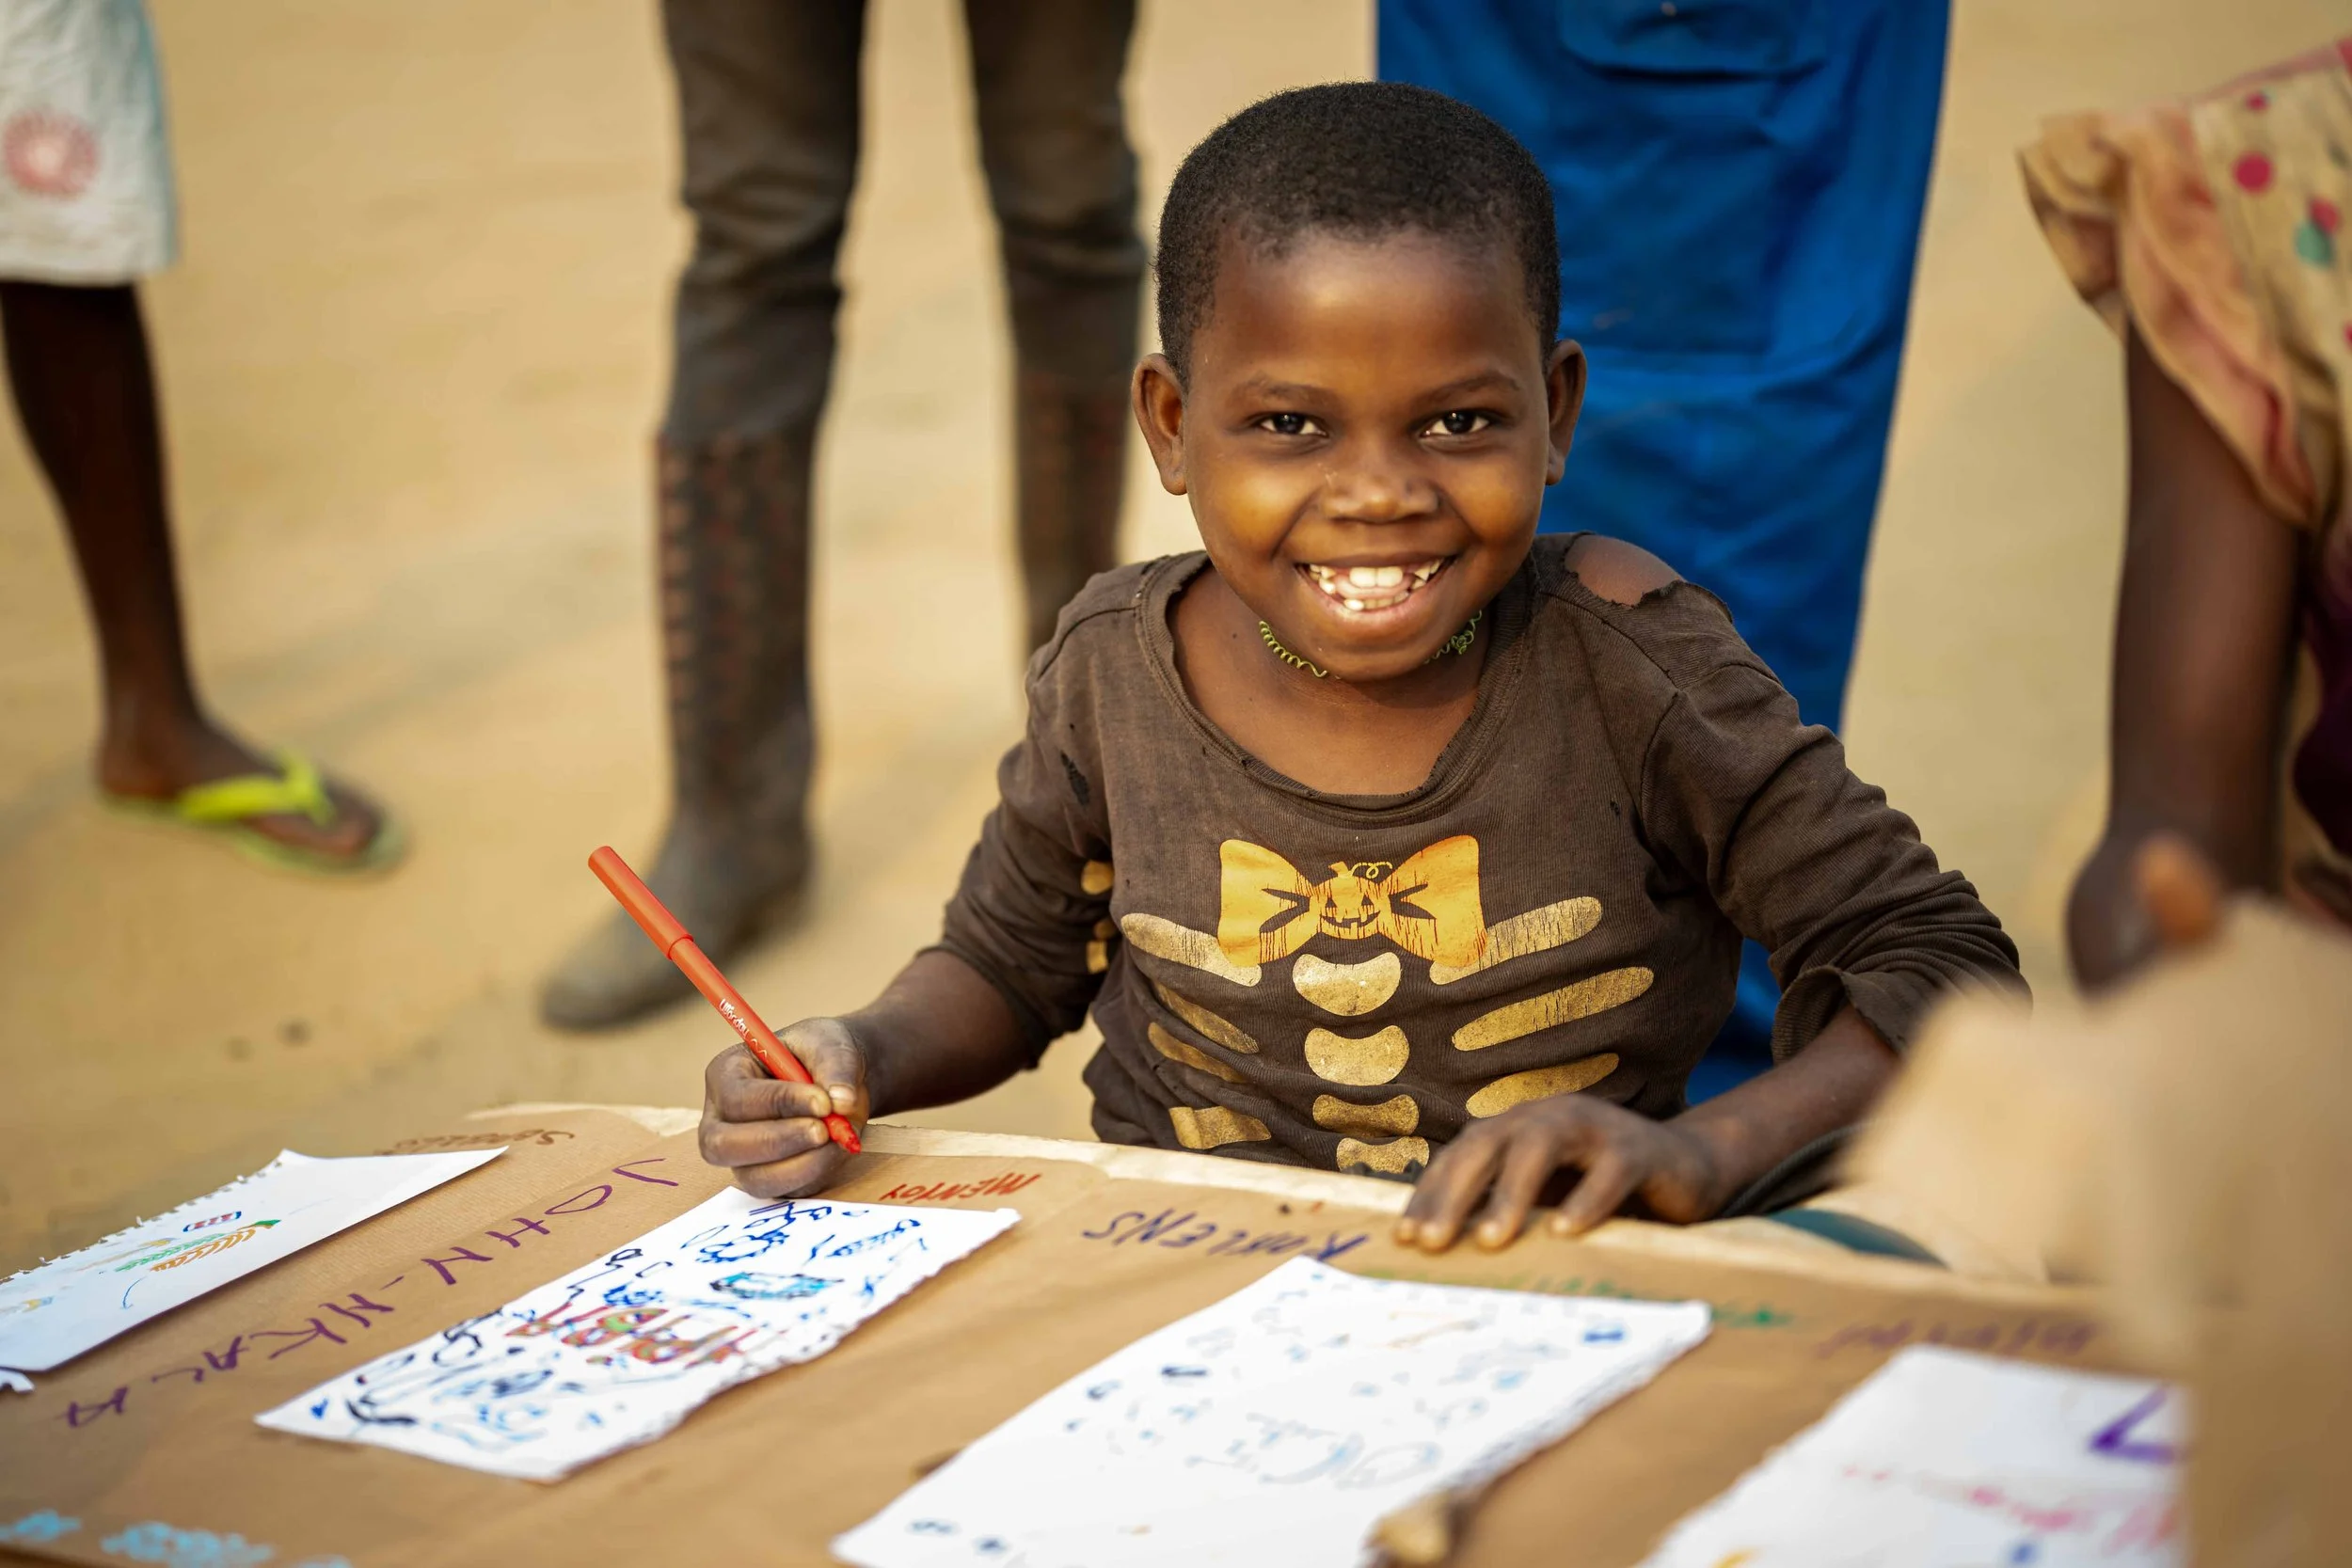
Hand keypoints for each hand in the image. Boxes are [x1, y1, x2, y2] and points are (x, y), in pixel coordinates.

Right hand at [698, 1021, 870, 1198]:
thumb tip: (841, 1102)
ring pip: (754, 1178)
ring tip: (840, 1138)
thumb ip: (836, 1067)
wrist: (839, 1079)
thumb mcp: (830, 1043)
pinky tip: (837, 1149)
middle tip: (823, 1131)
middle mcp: (722, 1119)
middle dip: (777, 1141)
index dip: (779, 1102)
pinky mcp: (768, 1179)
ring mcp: (741, 1155)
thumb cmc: (822, 1053)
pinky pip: (785, 1191)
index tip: (824, 1102)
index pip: (737, 1097)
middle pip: (722, 1146)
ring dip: (803, 1164)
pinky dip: (816, 1174)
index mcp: (725, 1075)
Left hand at [1393, 1095, 1725, 1252]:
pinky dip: (1586, 1200)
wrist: (1684, 1167)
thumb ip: (1500, 1210)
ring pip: (1541, 1147)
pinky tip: (1565, 1233)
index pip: (1461, 1155)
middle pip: (1487, 1144)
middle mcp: (1546, 1117)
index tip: (1405, 1237)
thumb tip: (1441, 1254)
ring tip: (1489, 1240)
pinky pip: (1608, 1170)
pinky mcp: (1637, 1148)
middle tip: (1432, 1241)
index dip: (1430, 1193)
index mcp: (1516, 1127)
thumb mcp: (1544, 1197)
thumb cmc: (1598, 1187)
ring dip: (1511, 1193)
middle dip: (1455, 1192)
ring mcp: (1593, 1126)